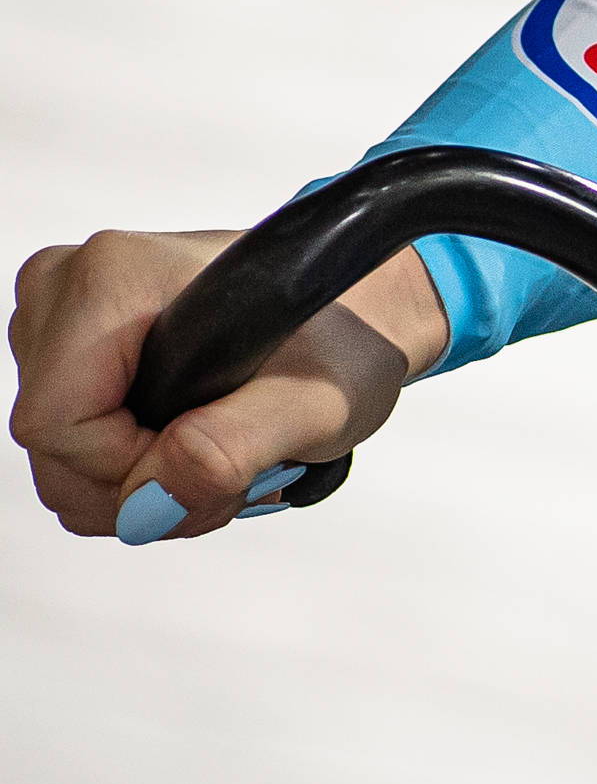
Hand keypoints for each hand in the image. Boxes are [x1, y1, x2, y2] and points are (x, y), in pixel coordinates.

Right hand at [9, 228, 443, 540]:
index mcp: (111, 280)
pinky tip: (199, 446)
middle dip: (145, 488)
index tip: (209, 459)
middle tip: (234, 470)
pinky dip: (139, 471)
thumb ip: (228, 451)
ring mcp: (61, 324)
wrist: (356, 322)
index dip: (128, 468)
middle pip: (53, 451)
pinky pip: (76, 454)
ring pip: (62, 463)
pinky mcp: (72, 356)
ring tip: (226, 454)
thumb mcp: (311, 405)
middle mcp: (67, 292)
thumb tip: (146, 503)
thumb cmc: (339, 344)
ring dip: (148, 485)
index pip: (56, 425)